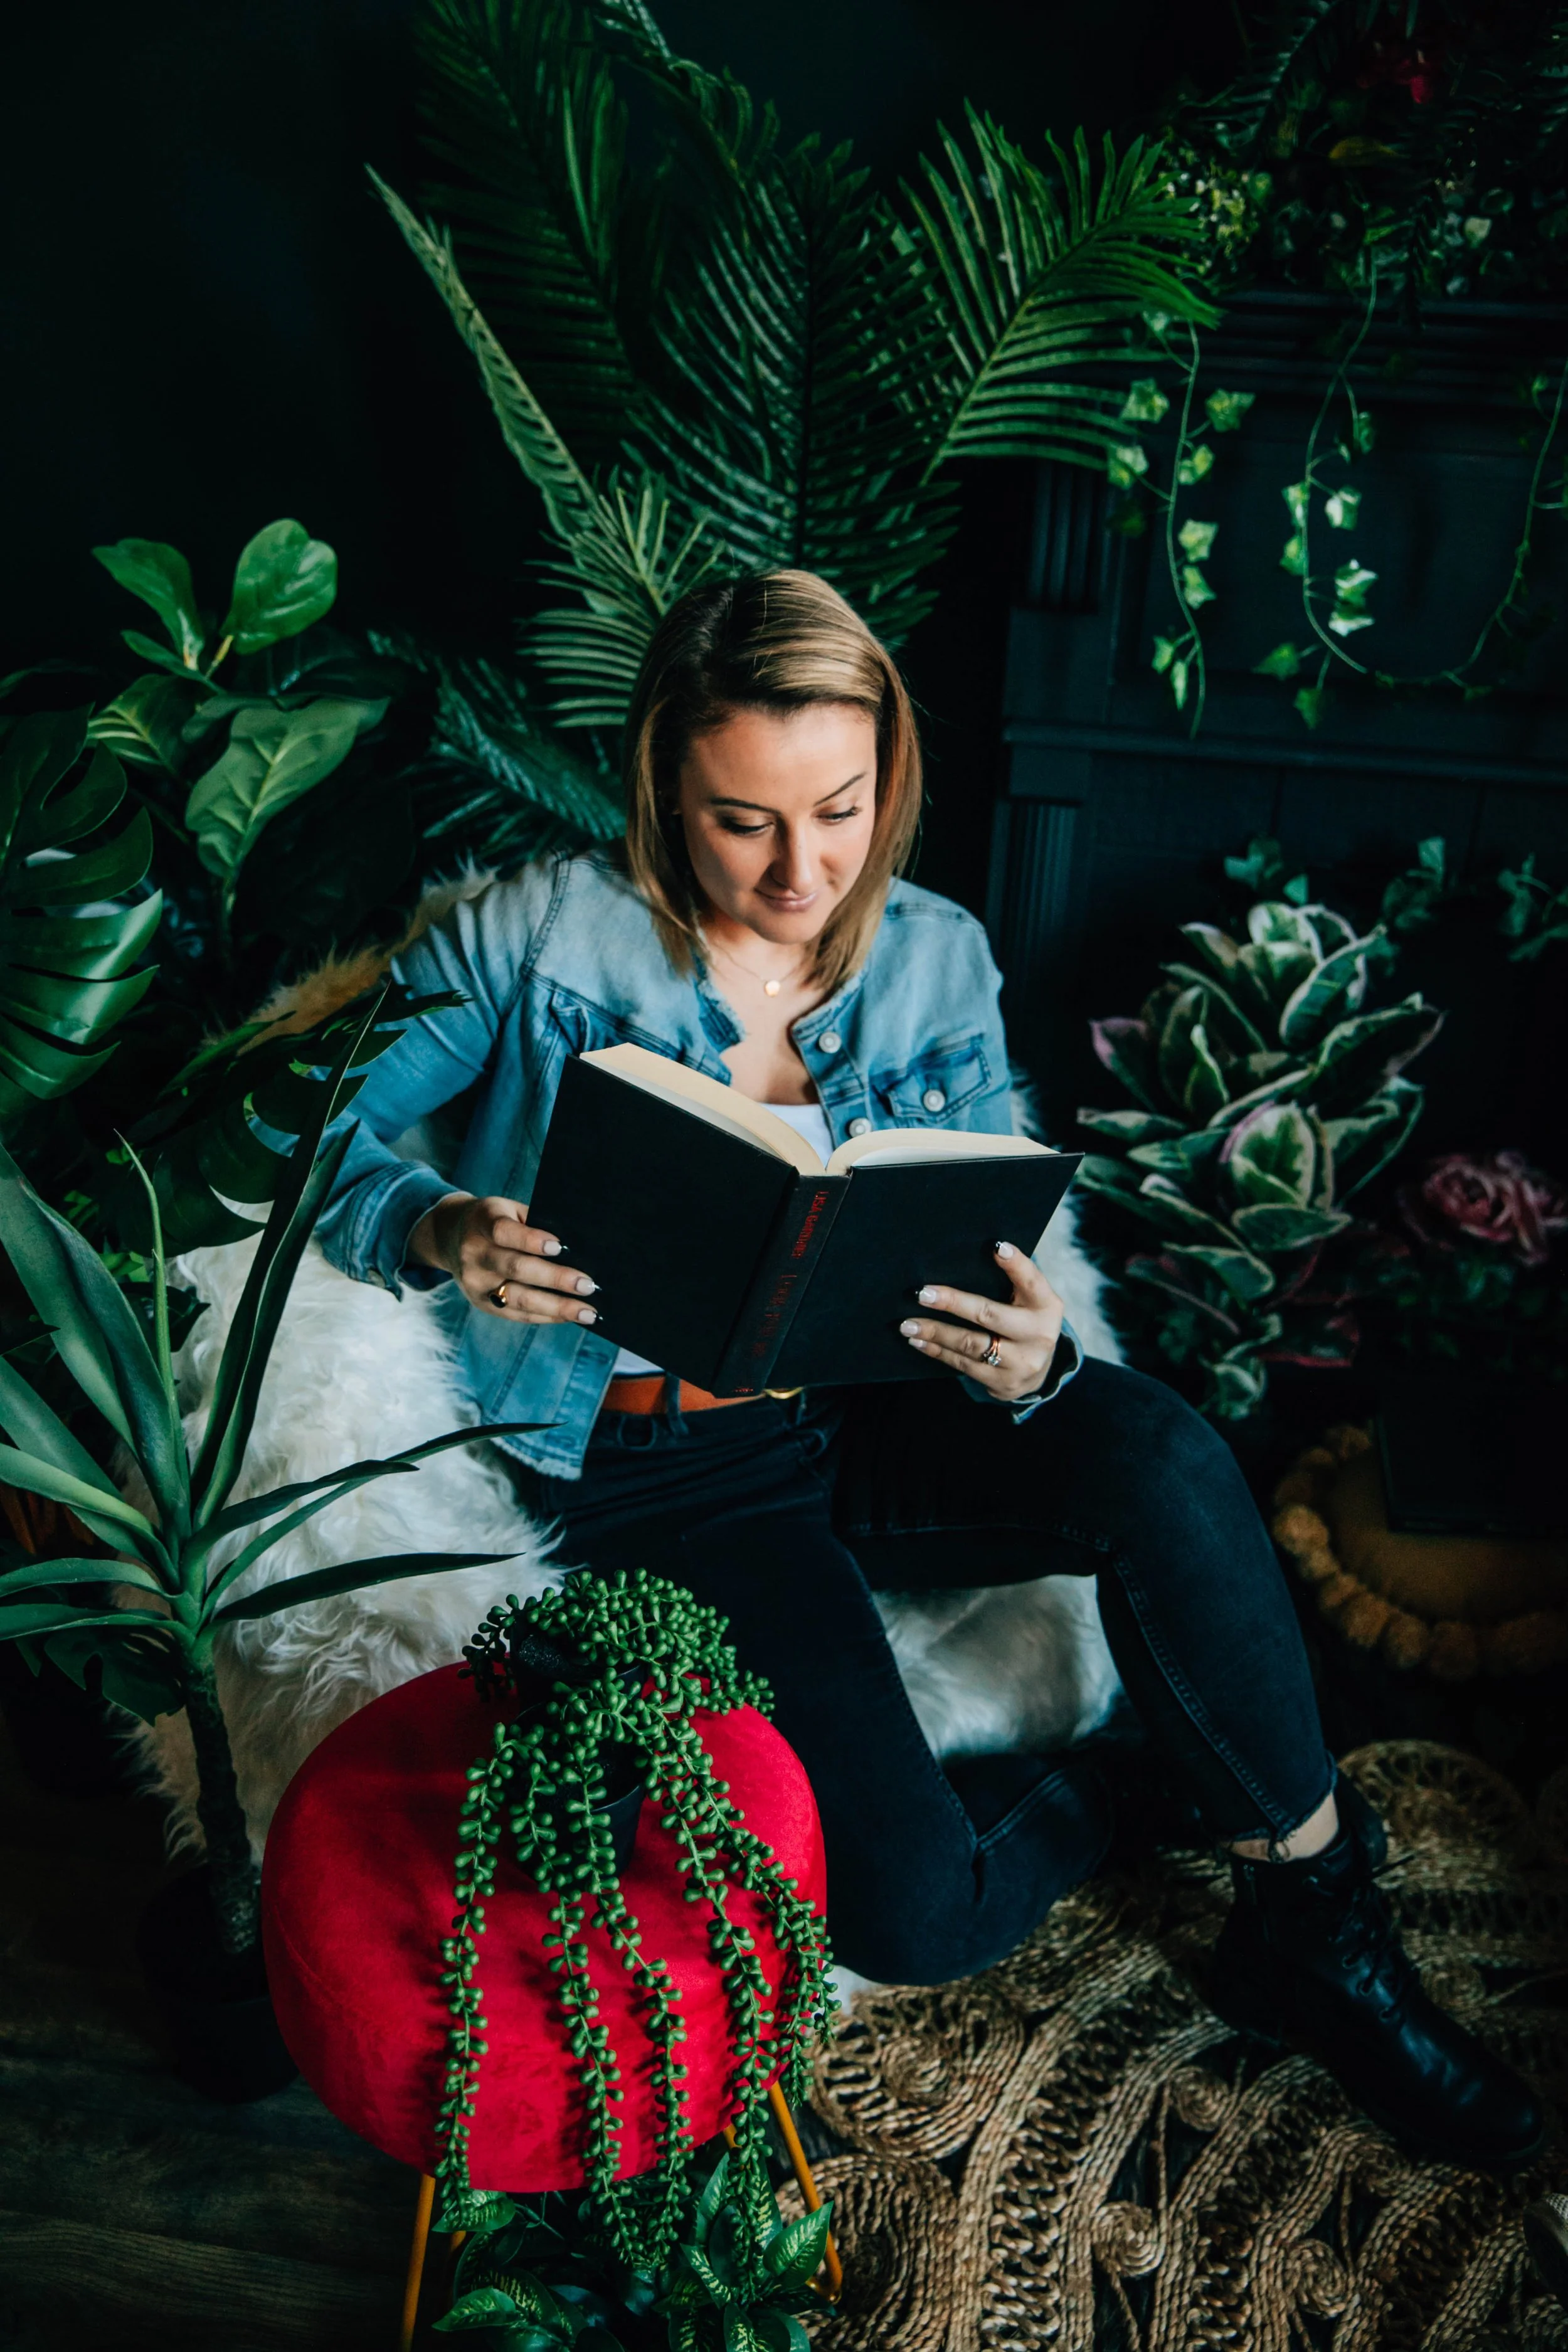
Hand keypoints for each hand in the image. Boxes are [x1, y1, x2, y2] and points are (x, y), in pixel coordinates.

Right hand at [409, 1192, 600, 1327]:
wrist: (449, 1237)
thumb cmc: (495, 1220)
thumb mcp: (508, 1210)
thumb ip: (536, 1223)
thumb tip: (578, 1248)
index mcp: (482, 1222)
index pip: (504, 1232)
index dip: (531, 1240)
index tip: (559, 1246)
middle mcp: (475, 1254)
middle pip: (516, 1268)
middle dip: (556, 1278)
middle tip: (588, 1285)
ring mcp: (476, 1283)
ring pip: (519, 1298)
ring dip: (557, 1307)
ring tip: (587, 1312)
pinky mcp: (481, 1303)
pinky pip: (516, 1314)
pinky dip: (546, 1316)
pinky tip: (568, 1316)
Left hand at [899, 1242, 1063, 1402]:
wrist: (1038, 1372)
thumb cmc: (1024, 1321)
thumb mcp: (1028, 1300)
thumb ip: (1010, 1281)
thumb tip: (966, 1256)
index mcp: (1047, 1306)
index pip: (1032, 1281)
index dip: (1016, 1264)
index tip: (995, 1247)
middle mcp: (1039, 1335)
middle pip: (989, 1315)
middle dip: (952, 1303)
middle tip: (922, 1294)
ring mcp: (1022, 1363)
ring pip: (970, 1344)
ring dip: (935, 1332)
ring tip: (908, 1324)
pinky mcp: (1004, 1384)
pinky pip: (964, 1365)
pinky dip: (938, 1351)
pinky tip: (919, 1341)